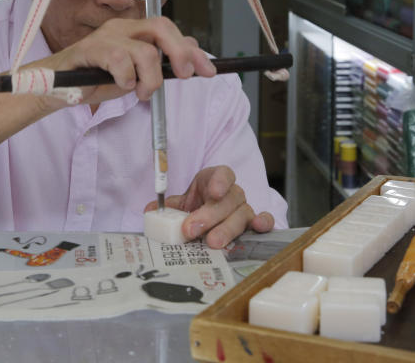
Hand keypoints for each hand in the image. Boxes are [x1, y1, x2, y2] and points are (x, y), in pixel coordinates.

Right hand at [36, 17, 215, 104]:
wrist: (56, 88)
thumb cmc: (95, 79)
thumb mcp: (135, 73)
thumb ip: (159, 62)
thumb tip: (191, 53)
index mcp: (134, 31)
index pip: (169, 30)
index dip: (192, 49)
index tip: (209, 71)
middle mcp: (121, 27)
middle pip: (160, 26)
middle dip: (179, 52)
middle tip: (183, 76)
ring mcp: (105, 36)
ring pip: (144, 50)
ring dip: (149, 78)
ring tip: (139, 92)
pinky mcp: (89, 49)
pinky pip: (119, 59)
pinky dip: (126, 78)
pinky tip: (121, 86)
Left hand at [144, 165, 273, 248]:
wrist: (210, 214)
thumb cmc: (198, 206)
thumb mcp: (182, 204)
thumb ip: (168, 207)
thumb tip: (149, 211)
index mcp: (215, 180)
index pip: (222, 174)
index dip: (220, 181)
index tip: (213, 191)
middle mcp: (233, 193)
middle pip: (228, 200)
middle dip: (209, 216)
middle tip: (191, 229)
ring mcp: (245, 208)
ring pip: (242, 214)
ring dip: (227, 229)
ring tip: (212, 242)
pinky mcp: (253, 222)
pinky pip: (265, 220)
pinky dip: (264, 223)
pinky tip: (257, 228)